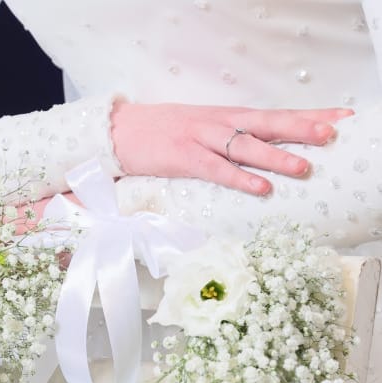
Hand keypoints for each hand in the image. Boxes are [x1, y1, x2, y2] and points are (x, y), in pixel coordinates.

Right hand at [110, 101, 353, 195]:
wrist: (120, 131)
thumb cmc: (160, 134)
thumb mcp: (200, 129)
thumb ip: (228, 138)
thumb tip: (260, 152)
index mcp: (227, 116)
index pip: (276, 114)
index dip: (309, 115)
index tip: (342, 118)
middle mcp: (220, 123)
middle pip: (269, 123)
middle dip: (302, 128)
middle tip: (332, 135)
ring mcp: (202, 139)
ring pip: (247, 146)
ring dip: (277, 156)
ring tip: (304, 167)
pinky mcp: (184, 158)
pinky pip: (217, 169)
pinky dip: (240, 178)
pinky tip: (261, 188)